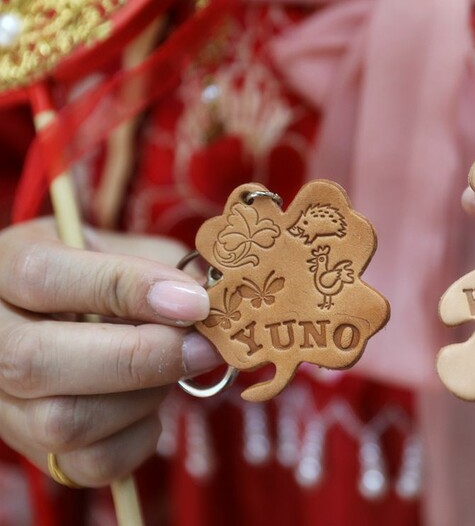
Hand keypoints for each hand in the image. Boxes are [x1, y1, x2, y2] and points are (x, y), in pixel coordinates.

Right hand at [0, 219, 220, 485]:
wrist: (65, 318)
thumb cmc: (100, 274)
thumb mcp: (122, 249)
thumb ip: (164, 265)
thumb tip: (214, 293)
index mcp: (4, 268)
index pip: (43, 277)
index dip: (126, 288)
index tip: (194, 301)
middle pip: (38, 361)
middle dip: (140, 357)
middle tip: (204, 347)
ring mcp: (3, 403)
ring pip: (63, 421)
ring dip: (142, 398)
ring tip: (172, 370)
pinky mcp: (36, 451)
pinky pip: (88, 464)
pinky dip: (140, 438)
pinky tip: (152, 406)